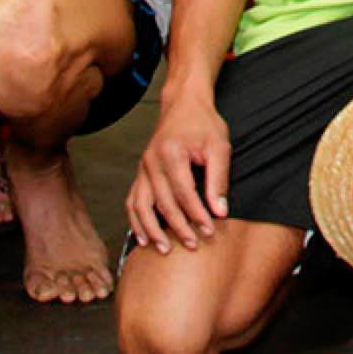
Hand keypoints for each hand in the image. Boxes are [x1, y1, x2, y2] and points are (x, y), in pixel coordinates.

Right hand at [127, 94, 232, 251]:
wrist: (183, 104)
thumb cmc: (203, 124)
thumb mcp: (219, 146)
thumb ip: (219, 179)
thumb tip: (220, 211)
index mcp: (171, 153)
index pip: (184, 193)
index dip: (197, 214)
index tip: (210, 230)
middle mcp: (152, 161)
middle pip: (163, 203)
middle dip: (179, 227)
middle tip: (194, 244)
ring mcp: (142, 167)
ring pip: (142, 205)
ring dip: (151, 230)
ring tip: (164, 249)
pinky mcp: (140, 172)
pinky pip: (133, 200)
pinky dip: (136, 220)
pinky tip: (142, 236)